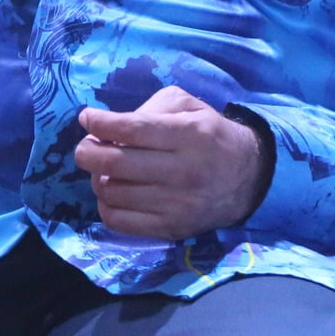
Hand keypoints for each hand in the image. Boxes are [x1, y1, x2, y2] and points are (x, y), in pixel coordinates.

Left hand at [75, 86, 270, 240]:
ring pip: (112, 193)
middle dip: (88, 152)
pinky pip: (119, 221)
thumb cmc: (210, 135)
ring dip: (97, 177)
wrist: (248, 179)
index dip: (101, 123)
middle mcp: (183, 171)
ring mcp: (176, 205)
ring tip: (104, 169)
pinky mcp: (170, 229)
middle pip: (115, 163)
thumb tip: (111, 125)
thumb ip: (151, 107)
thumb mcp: (189, 106)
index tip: (87, 117)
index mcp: (189, 135)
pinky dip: (106, 205)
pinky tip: (114, 192)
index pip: (133, 129)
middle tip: (86, 146)